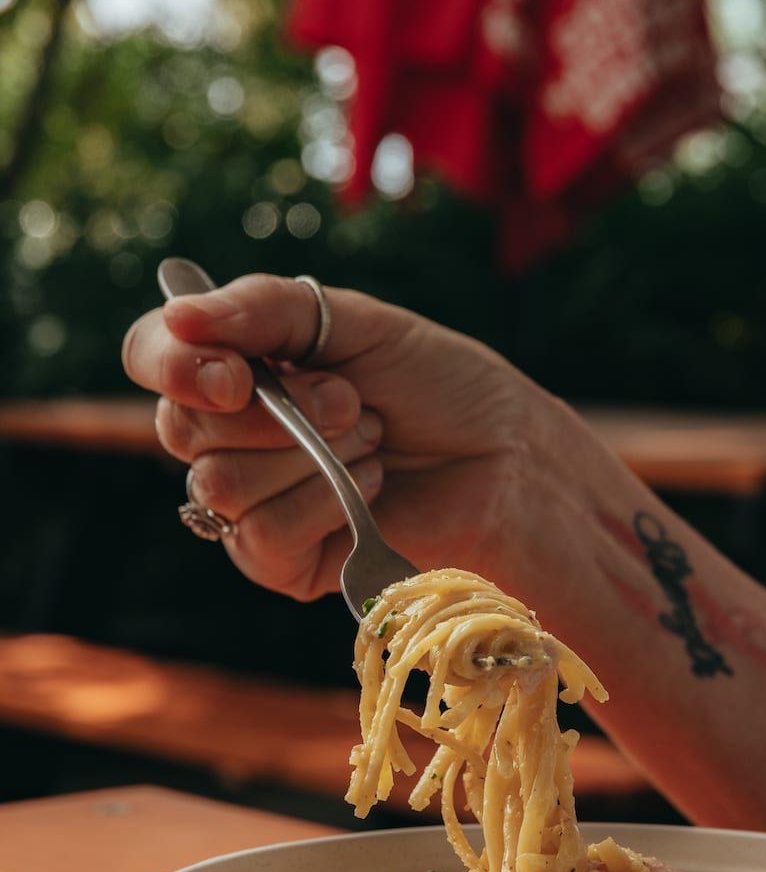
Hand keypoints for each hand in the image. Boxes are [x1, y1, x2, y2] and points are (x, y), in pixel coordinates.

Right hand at [122, 273, 546, 599]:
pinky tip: (371, 490)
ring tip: (373, 442)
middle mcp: (231, 433)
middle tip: (353, 401)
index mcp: (238, 363)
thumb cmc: (441, 385)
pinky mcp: (284, 562)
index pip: (150, 355)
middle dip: (277, 411)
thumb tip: (179, 315)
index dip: (174, 365)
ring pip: (218, 486)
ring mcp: (252, 502)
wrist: (509, 457)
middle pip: (177, 428)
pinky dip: (323, 505)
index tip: (238, 372)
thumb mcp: (359, 321)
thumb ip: (265, 308)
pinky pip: (258, 540)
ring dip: (312, 457)